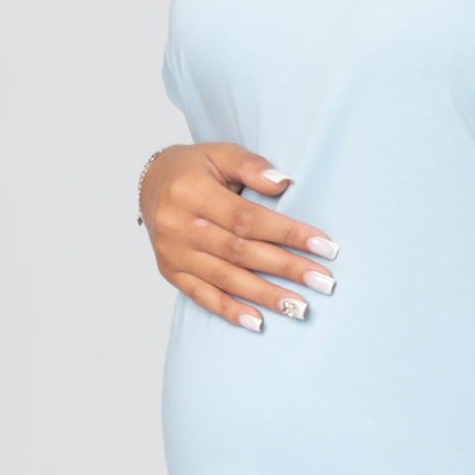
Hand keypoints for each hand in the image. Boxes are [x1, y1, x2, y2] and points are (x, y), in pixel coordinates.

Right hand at [140, 143, 338, 329]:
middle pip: (240, 251)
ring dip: (265, 295)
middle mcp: (178, 225)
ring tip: (299, 307)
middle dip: (286, 268)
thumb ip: (251, 165)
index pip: (247, 218)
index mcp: (191, 191)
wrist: (151, 183)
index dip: (286, 233)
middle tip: (323, 282)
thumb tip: (284, 183)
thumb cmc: (196, 168)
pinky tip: (257, 322)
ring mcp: (173, 253)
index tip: (323, 246)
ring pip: (225, 278)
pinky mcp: (170, 273)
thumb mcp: (221, 152)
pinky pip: (202, 297)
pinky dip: (230, 311)